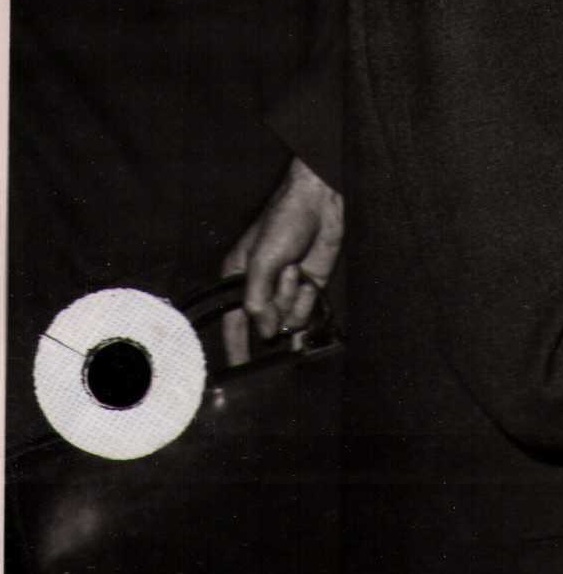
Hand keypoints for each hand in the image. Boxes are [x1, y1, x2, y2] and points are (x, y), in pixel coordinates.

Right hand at [219, 156, 342, 365]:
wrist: (320, 203)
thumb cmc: (282, 223)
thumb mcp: (260, 261)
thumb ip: (257, 299)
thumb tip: (266, 332)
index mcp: (236, 279)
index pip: (231, 322)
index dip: (235, 347)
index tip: (237, 371)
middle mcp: (260, 288)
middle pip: (263, 323)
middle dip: (273, 312)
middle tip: (284, 280)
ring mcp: (286, 289)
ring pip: (287, 319)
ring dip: (292, 299)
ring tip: (295, 270)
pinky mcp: (310, 286)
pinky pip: (306, 310)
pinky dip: (308, 299)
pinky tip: (308, 278)